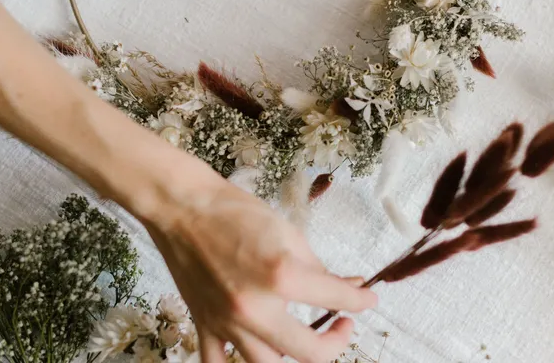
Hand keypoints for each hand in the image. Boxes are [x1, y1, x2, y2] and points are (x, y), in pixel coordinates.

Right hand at [0, 4, 375, 361]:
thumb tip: (344, 284)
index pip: (336, 297)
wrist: (184, 207)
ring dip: (293, 353)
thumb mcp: (286, 231)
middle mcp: (256, 308)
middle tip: (344, 326)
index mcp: (282, 275)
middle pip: (309, 353)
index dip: (361, 300)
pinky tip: (253, 348)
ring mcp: (227, 323)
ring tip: (303, 335)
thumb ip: (316, 266)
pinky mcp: (204, 324)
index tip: (370, 298)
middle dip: (337, 343)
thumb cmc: (236, 210)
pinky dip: (238, 361)